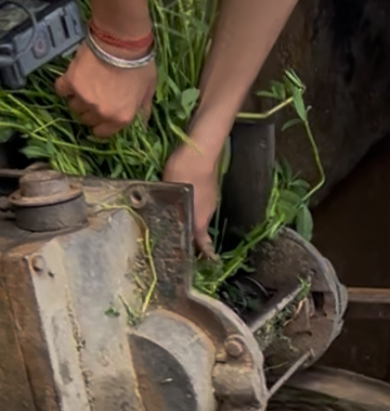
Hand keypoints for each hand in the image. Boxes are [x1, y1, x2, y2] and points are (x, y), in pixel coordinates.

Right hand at [55, 42, 154, 137]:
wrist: (121, 41)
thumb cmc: (139, 65)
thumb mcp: (148, 90)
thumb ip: (143, 110)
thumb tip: (141, 126)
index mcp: (120, 118)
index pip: (102, 132)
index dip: (99, 124)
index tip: (98, 116)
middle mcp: (101, 112)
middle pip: (86, 119)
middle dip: (89, 111)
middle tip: (93, 96)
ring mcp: (84, 98)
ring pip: (73, 106)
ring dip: (77, 99)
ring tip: (83, 86)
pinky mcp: (71, 82)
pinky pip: (61, 90)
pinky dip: (64, 86)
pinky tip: (70, 79)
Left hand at [162, 132, 221, 255]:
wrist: (202, 147)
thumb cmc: (185, 172)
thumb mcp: (170, 193)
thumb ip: (166, 209)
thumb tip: (158, 223)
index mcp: (199, 220)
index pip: (202, 245)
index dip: (199, 255)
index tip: (196, 263)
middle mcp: (207, 213)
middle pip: (199, 230)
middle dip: (190, 236)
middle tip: (177, 238)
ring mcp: (211, 199)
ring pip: (199, 214)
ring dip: (190, 218)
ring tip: (176, 217)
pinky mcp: (210, 186)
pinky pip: (200, 201)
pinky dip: (193, 204)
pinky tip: (183, 197)